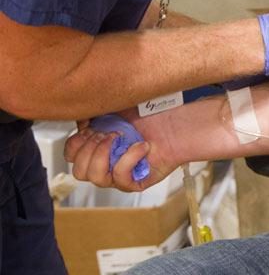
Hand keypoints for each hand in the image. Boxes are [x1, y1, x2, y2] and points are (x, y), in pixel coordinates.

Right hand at [64, 109, 178, 191]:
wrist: (176, 122)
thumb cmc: (150, 114)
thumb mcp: (114, 108)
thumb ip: (91, 115)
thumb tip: (77, 125)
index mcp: (96, 147)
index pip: (70, 155)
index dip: (76, 143)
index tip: (91, 129)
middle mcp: (106, 163)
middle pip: (79, 171)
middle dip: (91, 148)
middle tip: (111, 133)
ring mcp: (119, 175)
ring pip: (95, 178)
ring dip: (105, 154)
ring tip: (122, 138)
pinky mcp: (135, 182)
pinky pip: (120, 179)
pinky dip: (129, 159)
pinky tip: (141, 146)